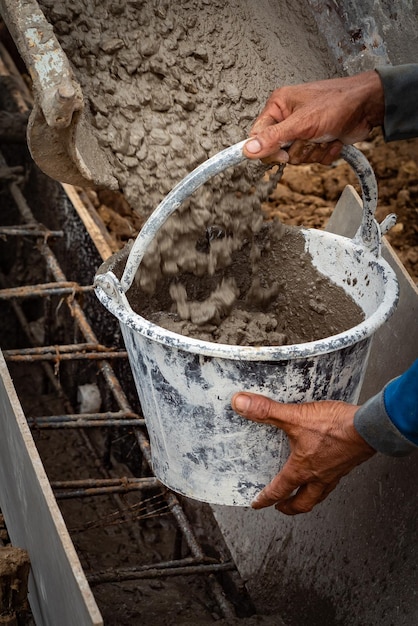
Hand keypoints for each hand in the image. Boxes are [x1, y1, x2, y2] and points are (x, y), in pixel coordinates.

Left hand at [231, 392, 375, 514]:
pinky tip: (325, 470)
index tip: (257, 504)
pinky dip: (324, 482)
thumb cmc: (334, 426)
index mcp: (302, 470)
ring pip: (320, 494)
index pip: (279, 490)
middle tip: (281, 507)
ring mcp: (335, 472)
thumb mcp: (294, 416)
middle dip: (290, 508)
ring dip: (308, 497)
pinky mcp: (347, 464)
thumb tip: (241, 404)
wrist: (368, 428)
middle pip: (303, 503)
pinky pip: (333, 481)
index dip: (265, 499)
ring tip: (303, 494)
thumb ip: (266, 411)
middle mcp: (319, 476)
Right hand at [243, 70, 384, 164]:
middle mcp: (288, 118)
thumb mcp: (302, 123)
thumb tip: (246, 150)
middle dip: (299, 150)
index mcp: (278, 107)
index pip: (258, 136)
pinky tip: (334, 140)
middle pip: (279, 152)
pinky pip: (313, 159)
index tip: (283, 154)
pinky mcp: (316, 141)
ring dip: (314, 151)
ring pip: (297, 158)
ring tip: (326, 136)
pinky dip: (325, 153)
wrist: (368, 106)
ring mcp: (303, 131)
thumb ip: (273, 138)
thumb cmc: (337, 104)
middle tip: (312, 137)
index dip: (269, 150)